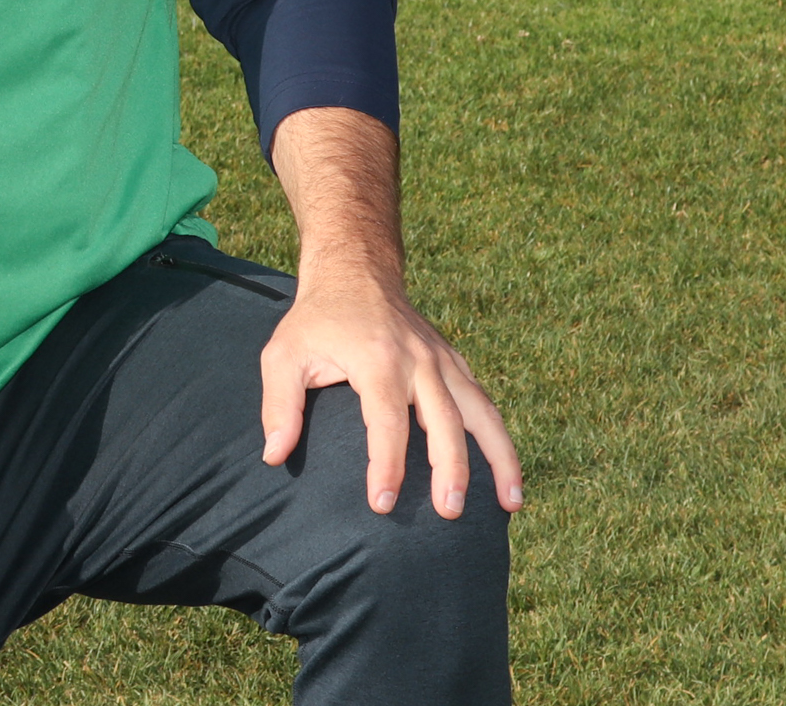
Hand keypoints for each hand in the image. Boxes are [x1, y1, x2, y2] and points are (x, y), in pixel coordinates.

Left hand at [258, 263, 522, 519]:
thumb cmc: (316, 320)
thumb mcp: (283, 354)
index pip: (387, 422)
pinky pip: (482, 402)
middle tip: (449, 513)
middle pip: (443, 421)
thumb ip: (279, 405)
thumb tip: (274, 456)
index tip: (382, 504)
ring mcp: (442, 360)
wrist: (356, 272)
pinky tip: (507, 473)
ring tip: (511, 503)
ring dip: (499, 457)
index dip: (386, 466)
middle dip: (450, 469)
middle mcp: (418, 360)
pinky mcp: (453, 362)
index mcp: (377, 359)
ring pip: (480, 412)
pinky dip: (499, 437)